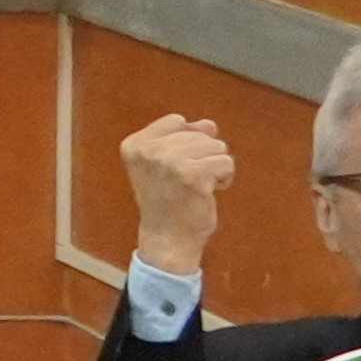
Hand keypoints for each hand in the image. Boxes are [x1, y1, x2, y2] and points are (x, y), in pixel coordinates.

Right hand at [119, 110, 237, 275]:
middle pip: (200, 134)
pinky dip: (225, 178)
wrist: (167, 239)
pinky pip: (226, 163)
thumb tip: (209, 124)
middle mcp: (148, 150)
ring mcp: (169, 161)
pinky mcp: (193, 175)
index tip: (177, 166)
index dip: (187, 142)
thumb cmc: (168, 201)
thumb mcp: (163, 164)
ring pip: (216, 146)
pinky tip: (210, 192)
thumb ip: (182, 138)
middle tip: (189, 181)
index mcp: (134, 145)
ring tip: (199, 186)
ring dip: (215, 167)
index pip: (177, 122)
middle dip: (204, 156)